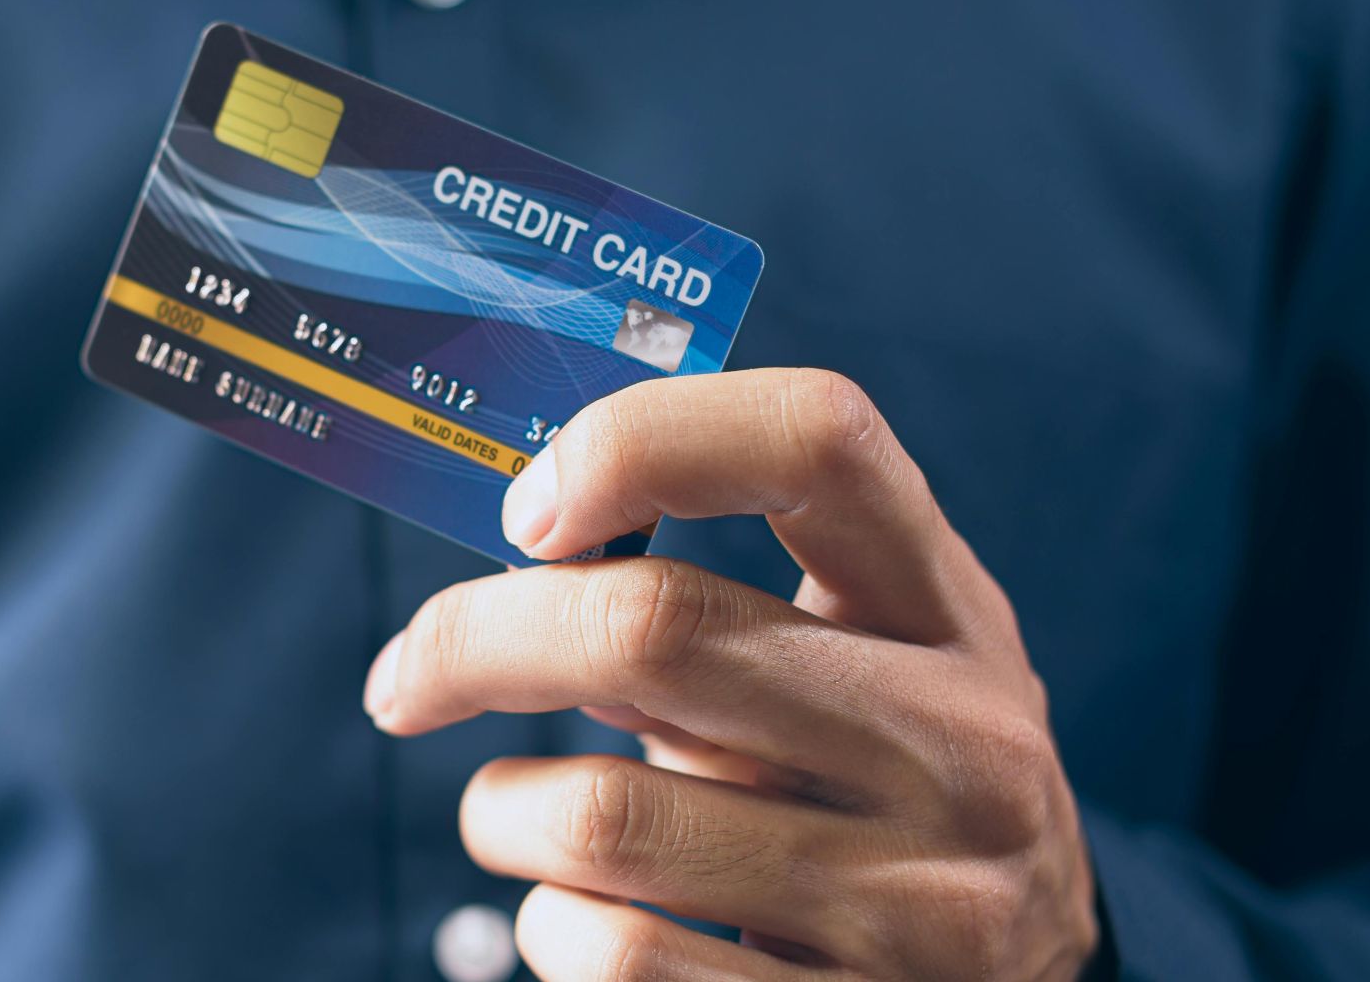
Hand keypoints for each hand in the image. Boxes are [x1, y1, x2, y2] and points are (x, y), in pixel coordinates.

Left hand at [363, 369, 1097, 979]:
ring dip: (503, 811)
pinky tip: (579, 915)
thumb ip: (721, 612)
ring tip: (511, 816)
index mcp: (947, 611)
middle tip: (410, 675)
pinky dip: (551, 928)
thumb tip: (508, 585)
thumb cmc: (888, 784)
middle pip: (655, 627)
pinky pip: (619, 962)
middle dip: (476, 640)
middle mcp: (959, 742)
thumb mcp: (862, 668)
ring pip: (601, 817)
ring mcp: (919, 900)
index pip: (812, 440)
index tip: (530, 510)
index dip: (640, 441)